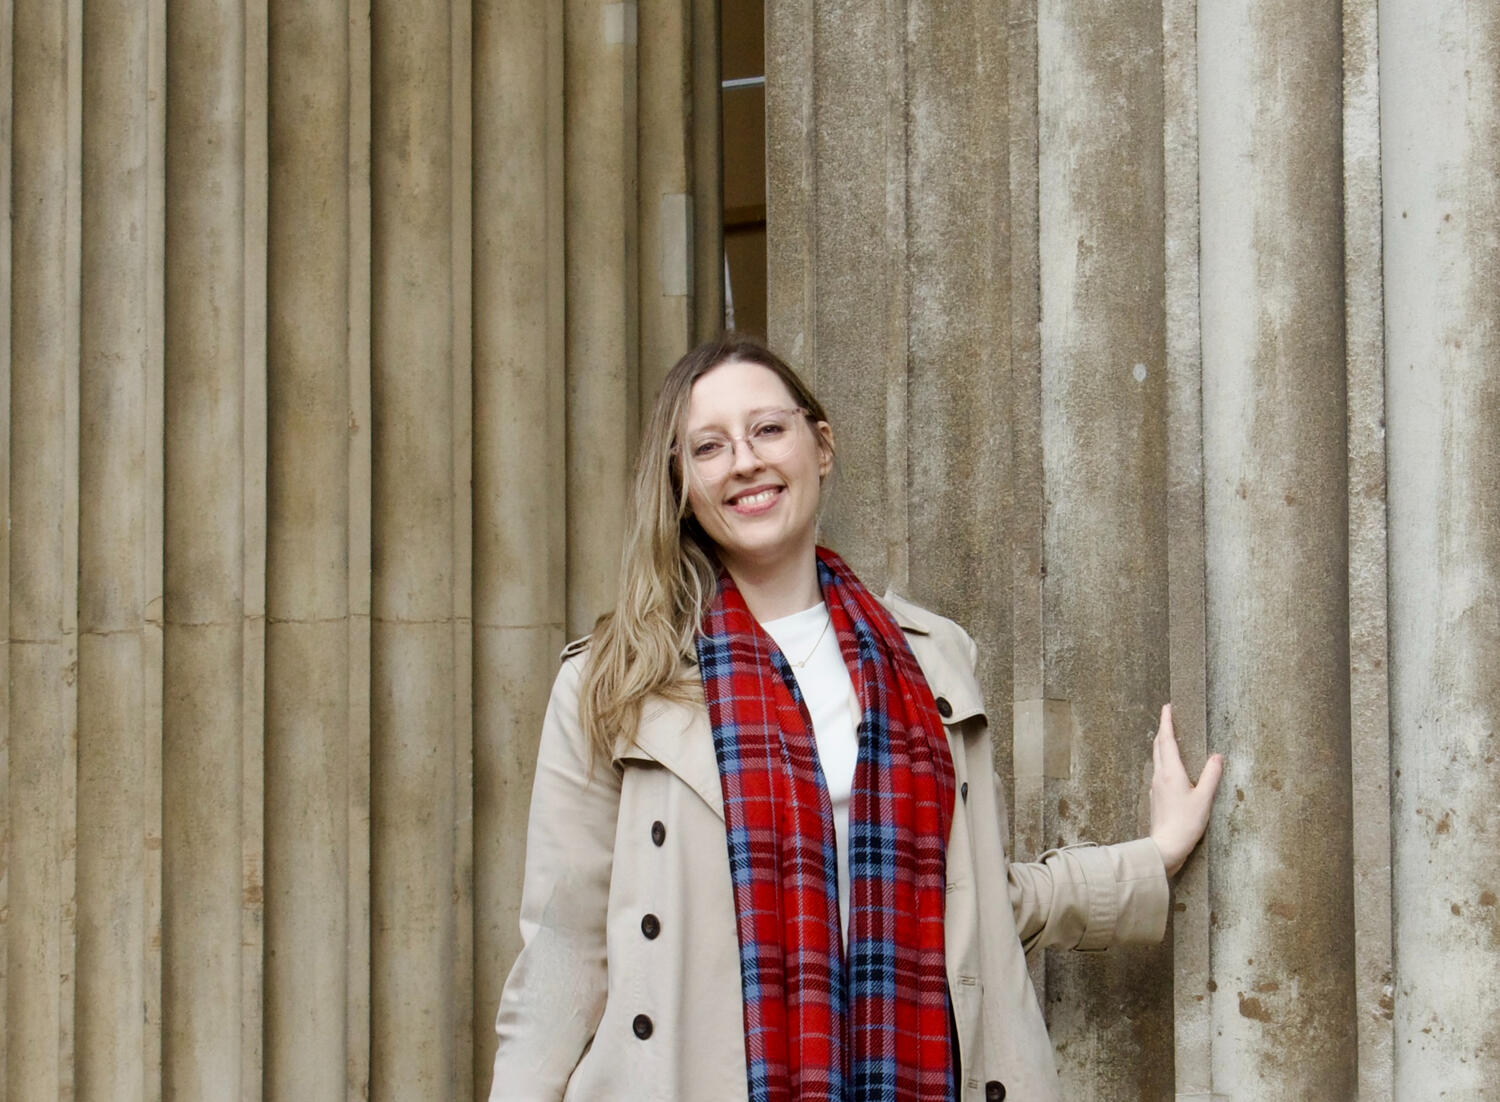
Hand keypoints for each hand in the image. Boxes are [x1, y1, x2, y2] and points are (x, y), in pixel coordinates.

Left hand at [1148, 703, 1222, 876]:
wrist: (1165, 846)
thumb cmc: (1185, 823)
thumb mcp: (1204, 798)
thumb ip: (1211, 776)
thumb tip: (1217, 756)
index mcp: (1171, 772)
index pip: (1167, 740)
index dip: (1167, 722)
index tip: (1167, 707)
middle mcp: (1160, 776)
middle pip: (1158, 746)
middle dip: (1163, 730)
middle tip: (1169, 718)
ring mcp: (1156, 787)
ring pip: (1157, 758)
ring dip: (1162, 744)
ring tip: (1170, 738)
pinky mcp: (1157, 797)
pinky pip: (1159, 771)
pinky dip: (1164, 760)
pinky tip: (1171, 766)